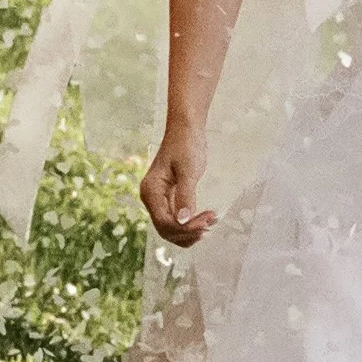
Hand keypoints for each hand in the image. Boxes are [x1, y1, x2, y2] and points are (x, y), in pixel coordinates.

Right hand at [141, 121, 215, 247]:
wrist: (186, 129)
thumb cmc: (186, 144)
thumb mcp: (188, 170)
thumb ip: (185, 195)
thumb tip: (183, 221)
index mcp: (151, 191)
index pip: (164, 222)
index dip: (184, 228)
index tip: (205, 223)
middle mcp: (151, 198)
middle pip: (166, 229)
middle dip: (188, 231)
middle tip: (210, 223)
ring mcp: (159, 200)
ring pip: (172, 228)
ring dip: (190, 230)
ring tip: (210, 222)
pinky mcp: (169, 198)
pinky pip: (177, 218)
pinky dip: (191, 223)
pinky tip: (206, 219)